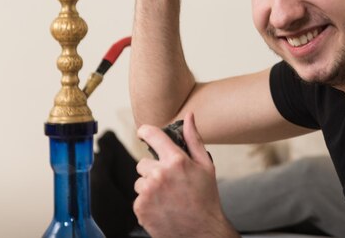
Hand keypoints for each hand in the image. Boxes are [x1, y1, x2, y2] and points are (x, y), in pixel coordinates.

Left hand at [134, 113, 237, 237]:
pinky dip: (147, 201)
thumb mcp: (205, 165)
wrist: (202, 230)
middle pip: (143, 162)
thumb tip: (189, 117)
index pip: (153, 135)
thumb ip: (194, 139)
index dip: (145, 131)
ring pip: (140, 181)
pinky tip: (162, 206)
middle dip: (154, 169)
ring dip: (150, 186)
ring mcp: (147, 192)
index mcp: (176, 160)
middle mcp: (159, 174)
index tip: (143, 132)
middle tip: (170, 181)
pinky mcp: (140, 207)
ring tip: (167, 196)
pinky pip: (138, 197)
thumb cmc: (206, 198)